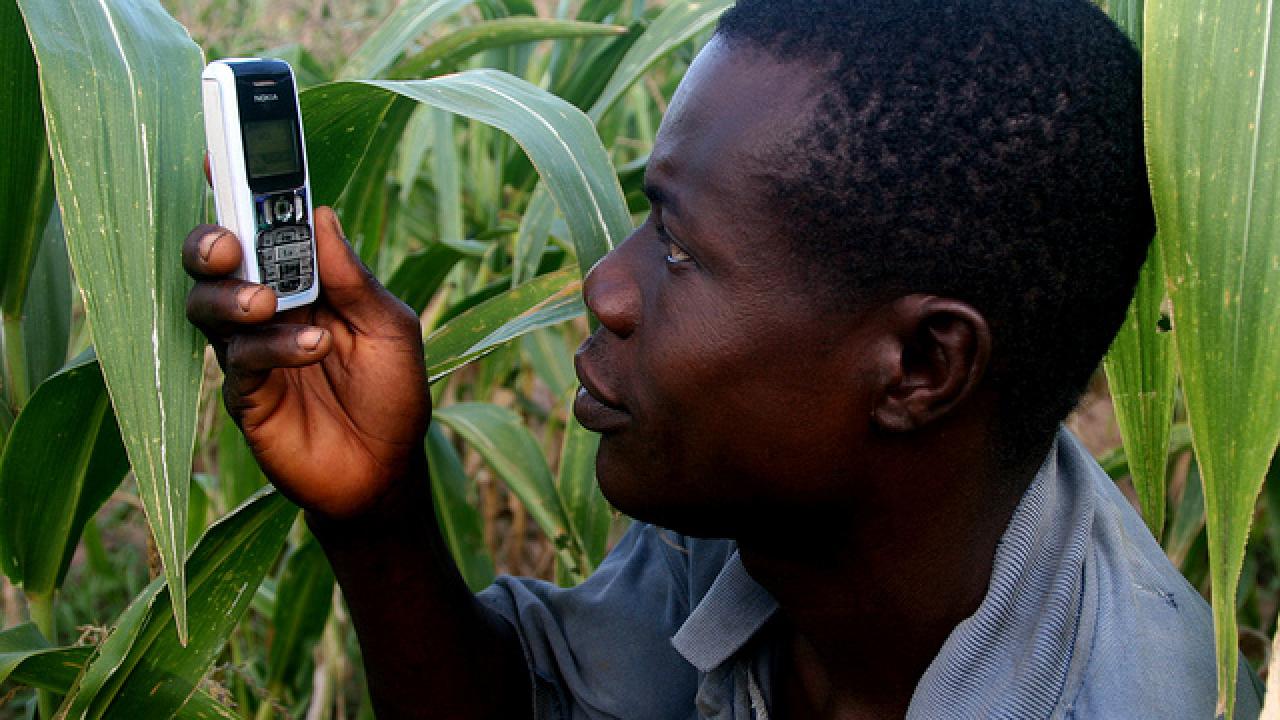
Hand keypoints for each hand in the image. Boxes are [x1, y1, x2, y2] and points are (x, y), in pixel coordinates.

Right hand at [184, 208, 429, 519]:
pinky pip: (239, 358)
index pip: (266, 229)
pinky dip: (272, 346)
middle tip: (229, 243)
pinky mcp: (244, 393)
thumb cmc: (393, 396)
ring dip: (234, 295)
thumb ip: (355, 279)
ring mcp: (251, 349)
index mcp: (308, 282)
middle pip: (217, 261)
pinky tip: (312, 349)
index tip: (221, 154)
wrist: (386, 473)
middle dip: (212, 241)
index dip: (242, 192)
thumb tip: (321, 215)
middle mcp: (270, 308)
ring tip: (269, 303)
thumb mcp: (391, 328)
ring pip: (208, 304)